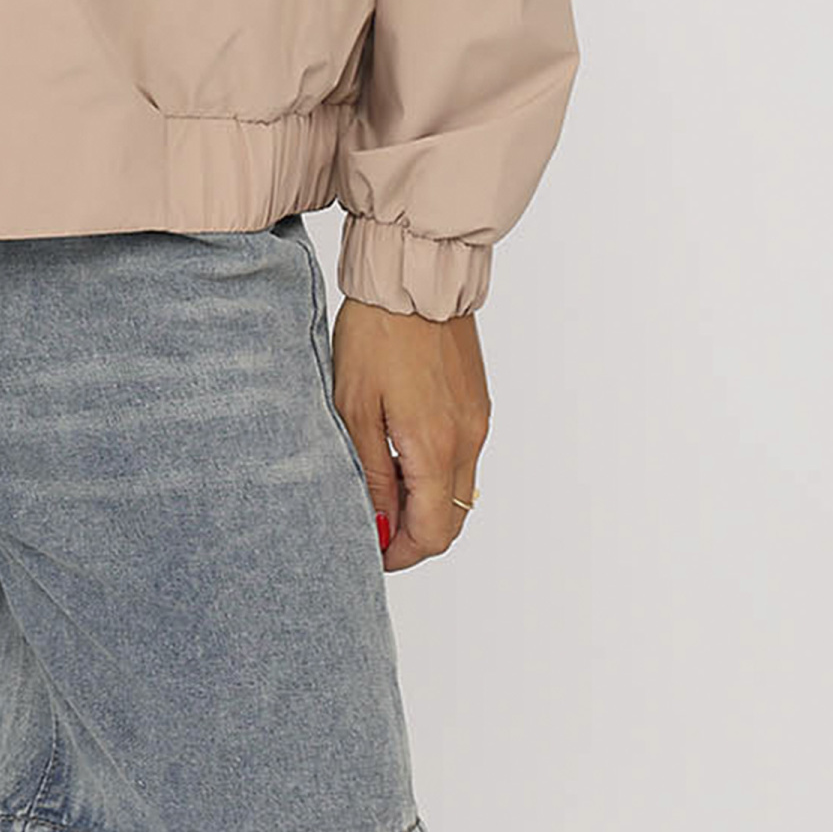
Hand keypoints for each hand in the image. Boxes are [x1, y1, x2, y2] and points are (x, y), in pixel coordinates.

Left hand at [331, 298, 489, 570]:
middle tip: (374, 523)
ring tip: (382, 480)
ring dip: (425, 500)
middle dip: (414, 533)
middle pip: (451, 519)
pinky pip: (463, 456)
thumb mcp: (355, 408)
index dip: (401, 553)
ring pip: (458, 489)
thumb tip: (379, 525)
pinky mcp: (477, 402)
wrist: (414, 278)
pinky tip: (402, 447)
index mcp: (435, 448)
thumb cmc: (377, 334)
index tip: (372, 550)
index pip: (433, 533)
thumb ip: (371, 474)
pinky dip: (436, 469)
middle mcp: (467, 440)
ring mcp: (477, 420)